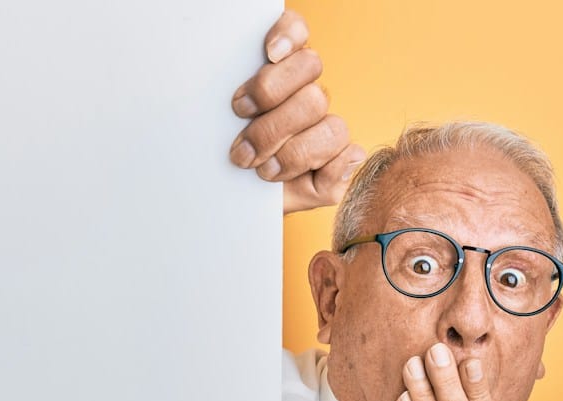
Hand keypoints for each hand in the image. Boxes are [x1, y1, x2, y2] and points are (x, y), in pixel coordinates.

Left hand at [229, 10, 364, 214]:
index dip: (288, 35)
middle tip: (242, 145)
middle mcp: (305, 91)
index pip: (296, 32)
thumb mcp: (214, 143)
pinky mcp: (341, 160)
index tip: (269, 53)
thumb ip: (223, 117)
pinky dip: (326, 168)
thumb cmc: (227, 168)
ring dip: (292, 151)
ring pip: (328, 121)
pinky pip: (347, 156)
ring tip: (261, 168)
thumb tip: (261, 93)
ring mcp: (325, 125)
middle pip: (311, 76)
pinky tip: (307, 176)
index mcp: (278, 72)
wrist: (237, 206)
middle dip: (272, 114)